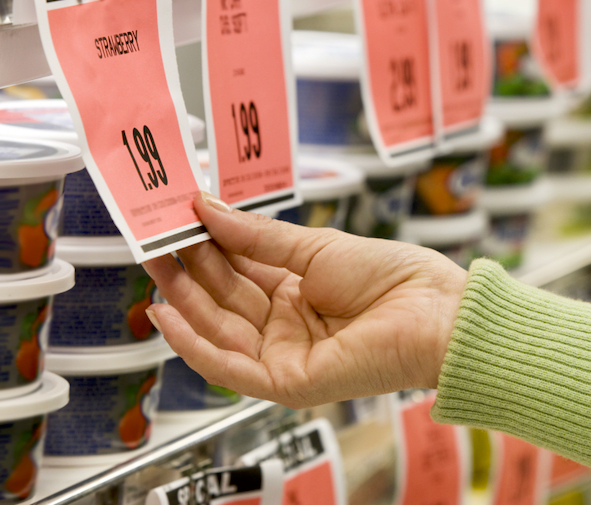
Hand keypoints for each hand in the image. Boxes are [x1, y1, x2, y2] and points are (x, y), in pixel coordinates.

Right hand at [142, 192, 468, 408]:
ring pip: (220, 329)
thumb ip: (256, 236)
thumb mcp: (315, 246)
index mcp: (297, 292)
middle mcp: (287, 325)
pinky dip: (195, 344)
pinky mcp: (289, 381)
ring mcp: (286, 354)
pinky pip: (230, 367)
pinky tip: (167, 315)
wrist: (436, 311)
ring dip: (183, 299)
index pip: (238, 269)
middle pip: (224, 298)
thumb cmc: (394, 277)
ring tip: (154, 263)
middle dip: (187, 269)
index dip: (205, 245)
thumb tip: (207, 209)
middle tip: (153, 237)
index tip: (176, 218)